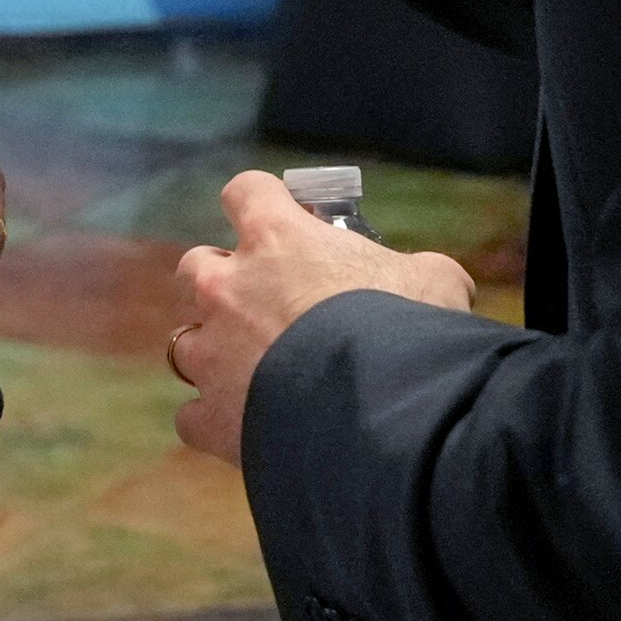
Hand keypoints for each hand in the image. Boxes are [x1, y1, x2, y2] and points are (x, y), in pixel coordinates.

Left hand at [167, 171, 476, 464]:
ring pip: (185, 342)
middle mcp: (227, 288)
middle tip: (268, 304)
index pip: (245, 192)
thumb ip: (416, 269)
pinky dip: (216, 422)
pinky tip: (250, 429)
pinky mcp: (210, 417)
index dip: (261, 203)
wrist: (385, 416)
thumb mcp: (435, 281)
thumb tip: (432, 280)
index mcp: (276, 239)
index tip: (282, 217)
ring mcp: (211, 354)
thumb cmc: (411, 330)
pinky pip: (192, 416)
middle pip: (197, 266)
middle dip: (224, 281)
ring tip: (258, 372)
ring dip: (216, 352)